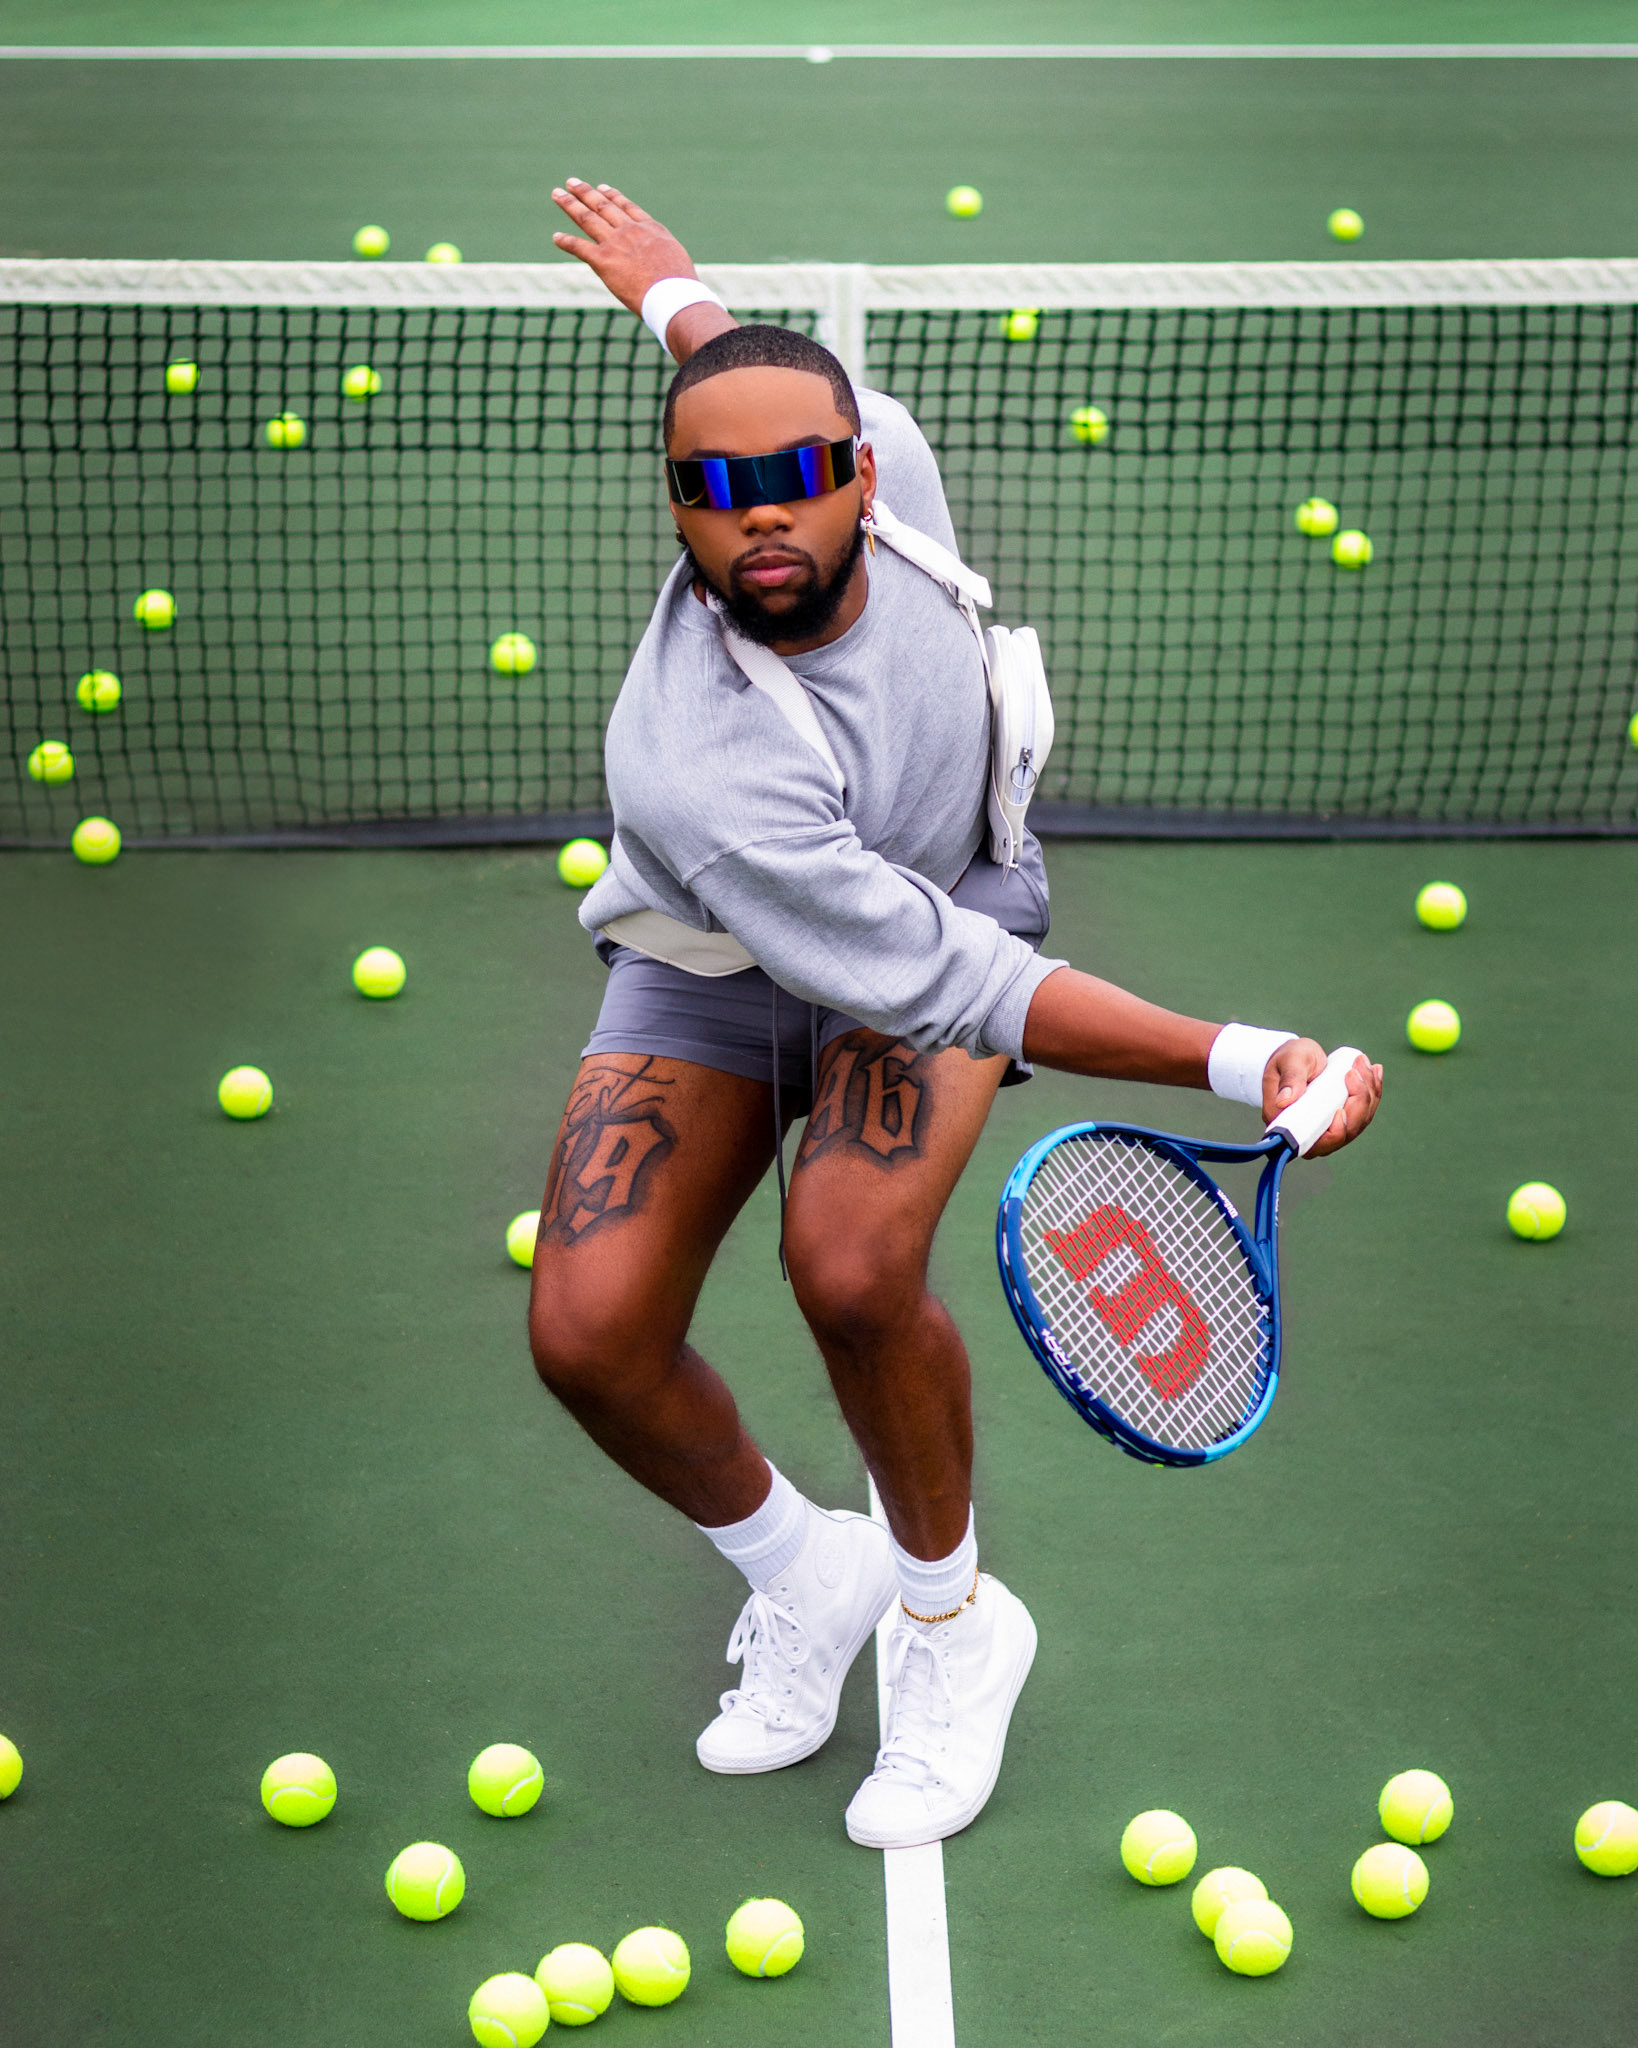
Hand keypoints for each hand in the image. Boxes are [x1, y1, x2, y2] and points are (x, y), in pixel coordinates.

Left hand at [551, 179, 699, 318]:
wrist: (674, 294)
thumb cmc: (681, 286)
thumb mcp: (677, 260)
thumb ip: (663, 256)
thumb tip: (663, 267)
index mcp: (650, 228)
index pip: (626, 207)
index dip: (612, 196)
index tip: (601, 188)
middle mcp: (630, 230)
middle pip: (603, 206)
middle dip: (585, 193)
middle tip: (571, 182)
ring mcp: (616, 243)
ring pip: (587, 218)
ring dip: (570, 204)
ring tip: (558, 194)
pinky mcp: (604, 260)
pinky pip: (579, 247)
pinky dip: (566, 241)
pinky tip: (556, 237)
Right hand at [1263, 1040, 1381, 1156]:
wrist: (1294, 1059)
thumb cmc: (1286, 1060)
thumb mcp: (1287, 1062)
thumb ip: (1289, 1079)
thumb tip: (1285, 1101)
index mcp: (1290, 1127)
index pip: (1319, 1142)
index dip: (1336, 1132)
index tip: (1341, 1110)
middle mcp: (1312, 1133)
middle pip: (1346, 1131)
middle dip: (1359, 1101)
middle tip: (1356, 1070)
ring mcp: (1330, 1127)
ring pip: (1359, 1121)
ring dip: (1369, 1092)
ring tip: (1366, 1065)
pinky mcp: (1343, 1118)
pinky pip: (1363, 1111)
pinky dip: (1373, 1091)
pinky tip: (1375, 1071)